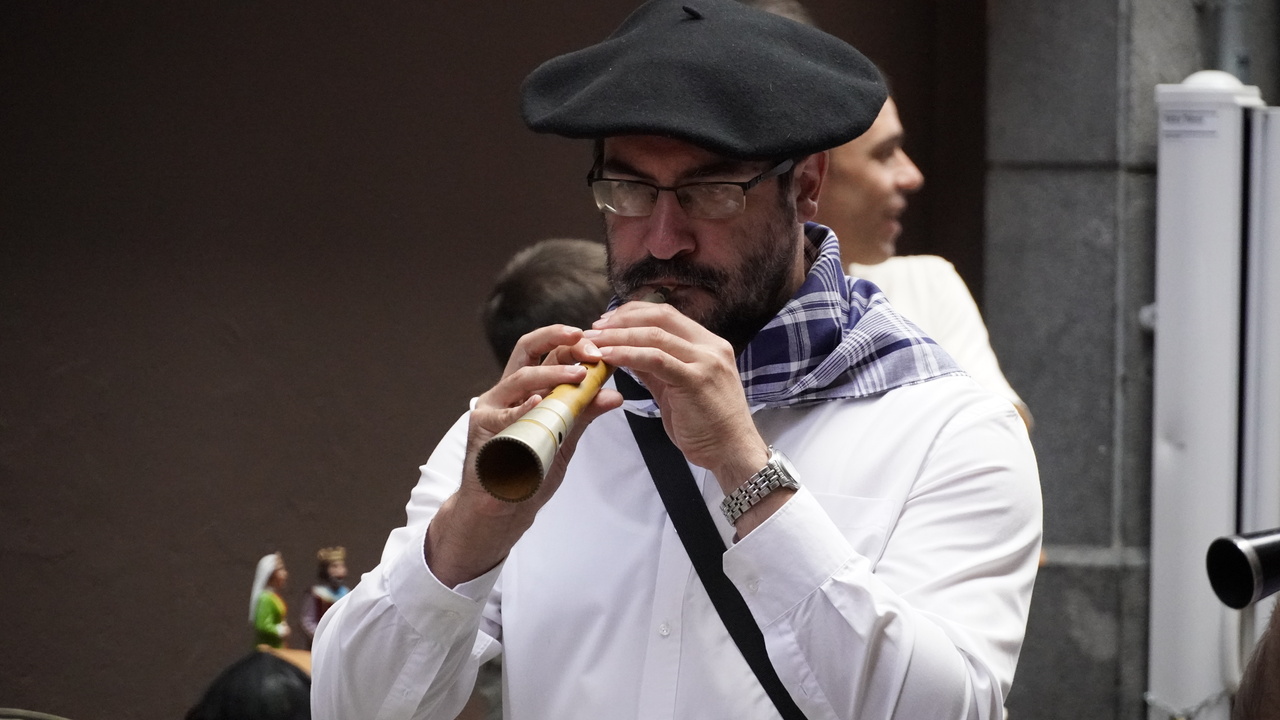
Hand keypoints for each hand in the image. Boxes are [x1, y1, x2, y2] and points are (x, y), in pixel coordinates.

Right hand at [427, 324, 622, 586]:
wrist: (503, 509)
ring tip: (578, 375)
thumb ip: (583, 414)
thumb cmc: (529, 470)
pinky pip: (505, 416)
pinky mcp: (482, 430)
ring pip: (519, 378)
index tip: (601, 347)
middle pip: (527, 349)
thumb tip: (615, 396)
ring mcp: (492, 408)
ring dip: (551, 373)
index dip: (574, 344)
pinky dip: (523, 408)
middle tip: (586, 343)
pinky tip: (540, 402)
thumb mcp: (563, 437)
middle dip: (556, 339)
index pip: (549, 352)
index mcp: (527, 389)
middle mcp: (507, 392)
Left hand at [586, 301, 768, 492]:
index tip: (608, 322)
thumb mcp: (680, 389)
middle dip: (622, 319)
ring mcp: (705, 361)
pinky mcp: (695, 380)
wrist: (734, 453)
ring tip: (592, 342)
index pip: (667, 315)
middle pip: (660, 317)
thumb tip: (628, 353)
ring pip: (655, 335)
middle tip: (594, 329)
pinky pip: (655, 360)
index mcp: (709, 345)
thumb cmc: (708, 427)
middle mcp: (710, 347)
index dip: (633, 313)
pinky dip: (627, 354)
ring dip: (618, 336)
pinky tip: (607, 357)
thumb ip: (658, 369)